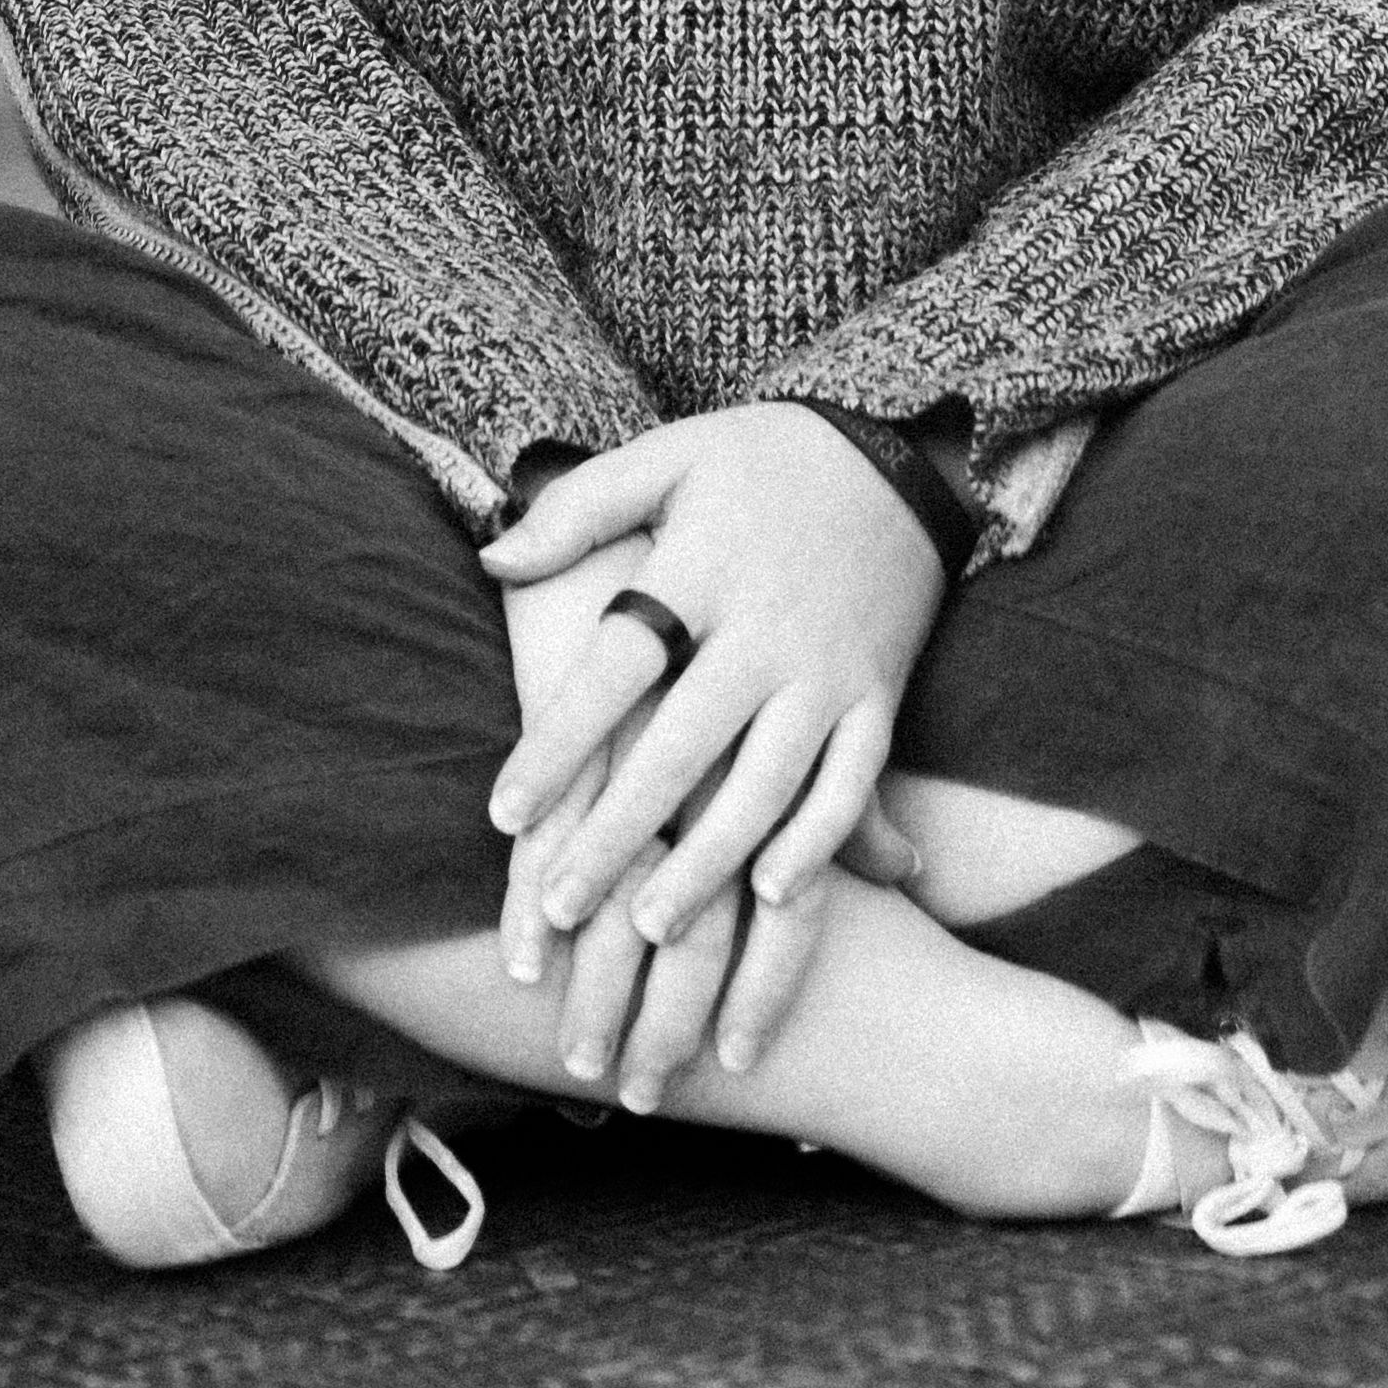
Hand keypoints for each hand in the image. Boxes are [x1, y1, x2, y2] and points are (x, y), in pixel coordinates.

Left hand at [482, 406, 945, 1104]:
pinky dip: (822, 840)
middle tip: (561, 910)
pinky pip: (854, 781)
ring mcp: (829, 669)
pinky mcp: (878, 697)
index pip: (618, 664)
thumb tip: (490, 557)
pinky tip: (774, 897)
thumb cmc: (759, 463)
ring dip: (712, 861)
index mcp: (701, 568)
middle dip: (622, 834)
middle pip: (685, 745)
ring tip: (653, 931)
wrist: (897, 457)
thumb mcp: (668, 457)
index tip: (503, 816)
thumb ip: (578, 508)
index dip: (559, 741)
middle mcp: (765, 628)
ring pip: (768, 783)